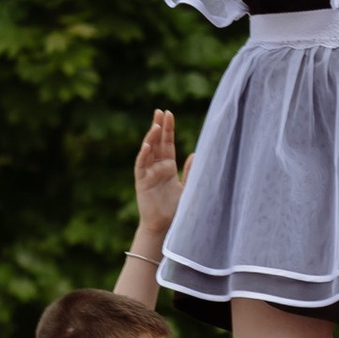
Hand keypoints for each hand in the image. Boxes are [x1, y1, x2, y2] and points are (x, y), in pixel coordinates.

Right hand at [132, 105, 185, 245]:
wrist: (164, 226)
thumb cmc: (176, 209)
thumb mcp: (188, 187)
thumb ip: (191, 172)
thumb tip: (197, 154)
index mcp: (168, 166)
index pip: (168, 143)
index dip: (168, 129)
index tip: (169, 114)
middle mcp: (157, 167)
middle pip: (157, 143)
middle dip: (158, 127)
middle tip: (160, 111)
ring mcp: (148, 173)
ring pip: (148, 151)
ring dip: (150, 138)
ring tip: (155, 125)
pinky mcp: (141, 182)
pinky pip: (141, 166)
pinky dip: (143, 155)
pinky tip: (147, 145)